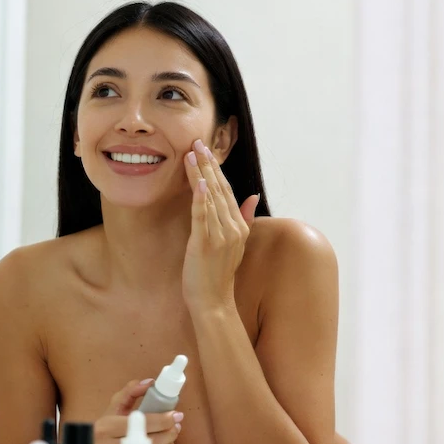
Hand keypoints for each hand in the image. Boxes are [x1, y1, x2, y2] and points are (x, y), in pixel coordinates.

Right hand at [93, 379, 182, 443]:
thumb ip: (130, 392)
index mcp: (107, 428)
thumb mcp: (113, 407)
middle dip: (169, 433)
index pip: (141, 424)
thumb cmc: (105, 427)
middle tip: (177, 425)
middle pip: (150, 442)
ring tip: (171, 435)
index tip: (175, 414)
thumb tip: (150, 383)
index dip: (163, 420)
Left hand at [182, 139, 260, 312]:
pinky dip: (201, 197)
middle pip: (220, 189)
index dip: (217, 170)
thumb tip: (252, 196)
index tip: (207, 151)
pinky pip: (203, 216)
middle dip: (208, 164)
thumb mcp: (234, 244)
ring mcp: (220, 235)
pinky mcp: (205, 243)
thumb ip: (244, 218)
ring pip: (210, 198)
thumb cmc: (217, 274)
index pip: (227, 191)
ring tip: (191, 154)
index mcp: (239, 226)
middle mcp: (233, 228)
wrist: (213, 301)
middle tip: (197, 143)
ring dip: (200, 174)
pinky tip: (198, 181)